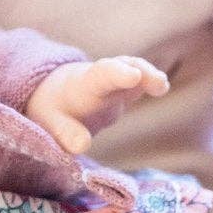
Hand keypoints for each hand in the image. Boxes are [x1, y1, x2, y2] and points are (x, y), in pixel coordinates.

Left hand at [25, 55, 167, 154]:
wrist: (57, 96)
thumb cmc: (54, 111)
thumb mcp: (51, 124)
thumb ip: (65, 134)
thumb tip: (82, 145)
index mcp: (82, 86)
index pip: (99, 76)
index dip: (117, 74)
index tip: (134, 76)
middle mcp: (100, 78)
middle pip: (119, 67)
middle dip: (138, 70)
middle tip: (159, 82)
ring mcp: (115, 80)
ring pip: (133, 69)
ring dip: (148, 75)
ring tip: (161, 86)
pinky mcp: (125, 88)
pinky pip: (139, 80)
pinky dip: (151, 82)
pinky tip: (161, 87)